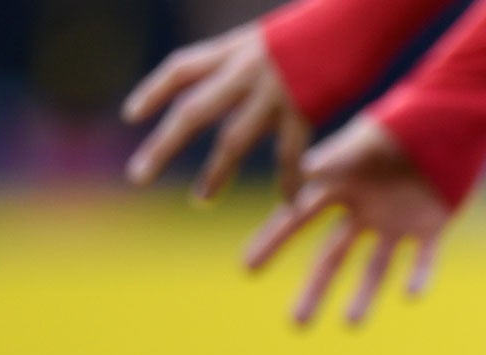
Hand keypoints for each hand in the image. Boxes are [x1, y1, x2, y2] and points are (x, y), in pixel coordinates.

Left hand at [123, 22, 311, 200]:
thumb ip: (256, 60)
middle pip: (192, 112)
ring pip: (232, 141)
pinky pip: (289, 156)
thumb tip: (247, 81)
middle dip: (163, 146)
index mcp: (234, 49)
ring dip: (215, 174)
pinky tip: (287, 205)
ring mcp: (272, 94)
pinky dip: (289, 182)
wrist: (353, 17)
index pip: (181, 69)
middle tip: (139, 176)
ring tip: (201, 200)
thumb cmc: (324, 23)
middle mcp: (244, 71)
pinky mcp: (303, 112)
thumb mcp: (276, 34)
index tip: (131, 115)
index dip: (153, 91)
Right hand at [244, 115, 449, 325]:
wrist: (447, 119)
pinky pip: (425, 258)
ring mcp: (396, 222)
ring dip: (363, 295)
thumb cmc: (399, 123)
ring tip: (349, 324)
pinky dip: (420, 276)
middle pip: (332, 256)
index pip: (297, 219)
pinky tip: (411, 296)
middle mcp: (363, 211)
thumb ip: (340, 158)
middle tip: (295, 324)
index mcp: (339, 186)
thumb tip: (305, 169)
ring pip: (376, 267)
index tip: (246, 268)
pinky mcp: (432, 226)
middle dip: (314, 289)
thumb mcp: (367, 141)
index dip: (273, 243)